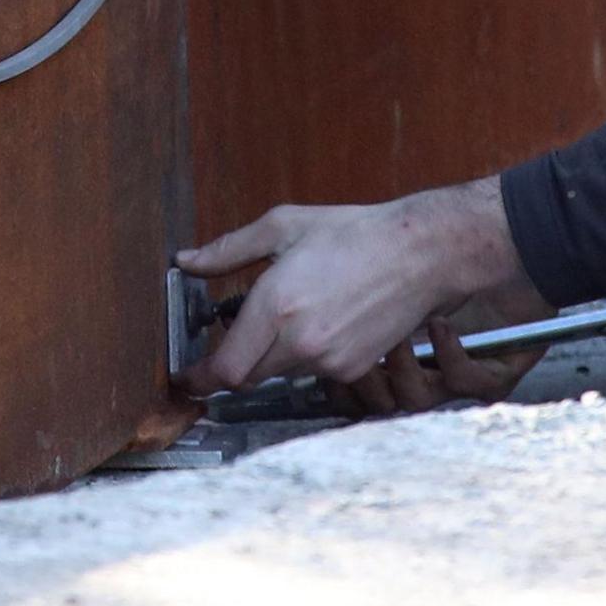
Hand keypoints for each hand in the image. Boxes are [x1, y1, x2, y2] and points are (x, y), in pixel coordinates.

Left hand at [175, 178, 542, 400]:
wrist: (420, 253)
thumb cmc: (353, 233)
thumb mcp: (282, 226)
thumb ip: (227, 250)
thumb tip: (186, 261)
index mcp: (276, 305)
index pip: (225, 368)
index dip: (198, 379)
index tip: (185, 378)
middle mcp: (301, 341)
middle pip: (246, 377)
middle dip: (230, 362)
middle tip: (224, 341)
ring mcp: (330, 360)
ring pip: (278, 372)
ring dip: (269, 354)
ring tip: (287, 314)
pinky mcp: (352, 368)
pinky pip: (311, 371)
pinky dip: (303, 354)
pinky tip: (318, 320)